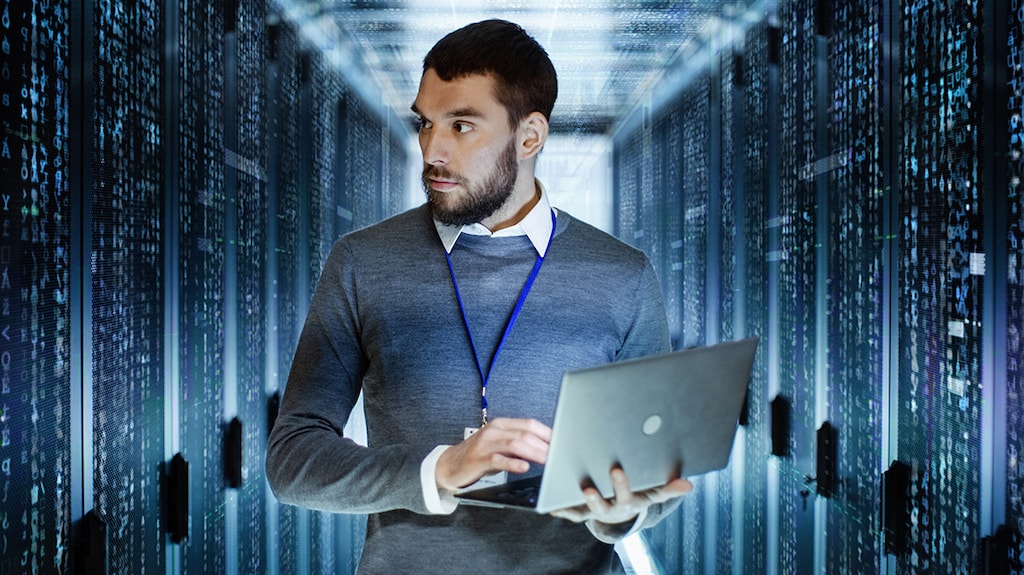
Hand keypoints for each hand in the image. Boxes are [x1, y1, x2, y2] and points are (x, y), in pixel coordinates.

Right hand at [435, 418, 551, 491]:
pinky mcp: (479, 458)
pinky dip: (513, 463)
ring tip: (548, 460)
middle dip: (545, 445)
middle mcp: (494, 430)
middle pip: (525, 434)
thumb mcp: (500, 445)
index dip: (548, 433)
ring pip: (515, 444)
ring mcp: (485, 443)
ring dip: (534, 452)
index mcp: (502, 424)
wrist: (450, 465)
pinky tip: (524, 467)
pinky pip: (499, 459)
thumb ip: (520, 443)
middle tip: (559, 455)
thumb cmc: (480, 456)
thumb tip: (547, 447)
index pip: (530, 424)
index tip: (563, 443)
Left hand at [550, 466, 692, 525]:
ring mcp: (593, 511)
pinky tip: (549, 504)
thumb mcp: (653, 493)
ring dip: (573, 506)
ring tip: (558, 497)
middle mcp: (608, 509)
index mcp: (626, 502)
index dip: (620, 484)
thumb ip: (669, 489)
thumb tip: (688, 485)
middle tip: (587, 489)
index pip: (624, 494)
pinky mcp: (580, 511)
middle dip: (595, 498)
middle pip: (601, 506)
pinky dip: (558, 509)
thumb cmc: (638, 494)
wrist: (622, 509)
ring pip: (582, 511)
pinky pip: (568, 512)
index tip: (615, 470)